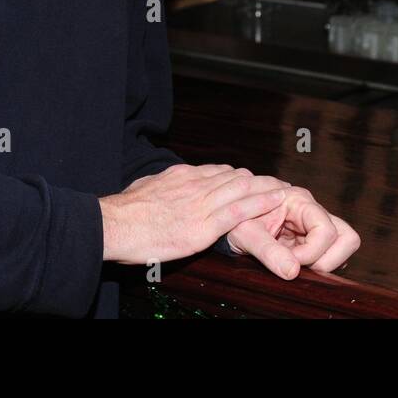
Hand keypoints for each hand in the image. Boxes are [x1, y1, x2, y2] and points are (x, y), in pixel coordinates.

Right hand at [100, 163, 289, 264]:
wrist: (112, 225)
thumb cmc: (122, 212)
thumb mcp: (143, 188)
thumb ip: (159, 187)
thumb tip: (159, 187)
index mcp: (181, 177)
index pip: (217, 172)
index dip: (236, 177)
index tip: (249, 180)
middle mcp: (195, 185)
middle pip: (235, 177)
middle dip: (258, 182)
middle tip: (276, 183)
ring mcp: (201, 204)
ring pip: (243, 189)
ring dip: (267, 189)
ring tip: (285, 189)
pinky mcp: (203, 225)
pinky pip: (240, 211)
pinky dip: (262, 204)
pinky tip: (277, 201)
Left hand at [225, 186, 360, 278]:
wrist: (226, 217)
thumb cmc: (234, 220)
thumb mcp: (246, 234)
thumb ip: (268, 251)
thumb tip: (291, 272)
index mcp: (299, 201)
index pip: (326, 230)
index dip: (311, 252)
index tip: (290, 261)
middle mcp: (312, 211)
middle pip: (347, 237)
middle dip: (327, 258)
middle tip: (300, 265)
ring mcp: (314, 225)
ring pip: (344, 245)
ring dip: (325, 261)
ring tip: (298, 264)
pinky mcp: (312, 238)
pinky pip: (330, 254)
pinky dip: (318, 264)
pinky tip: (295, 262)